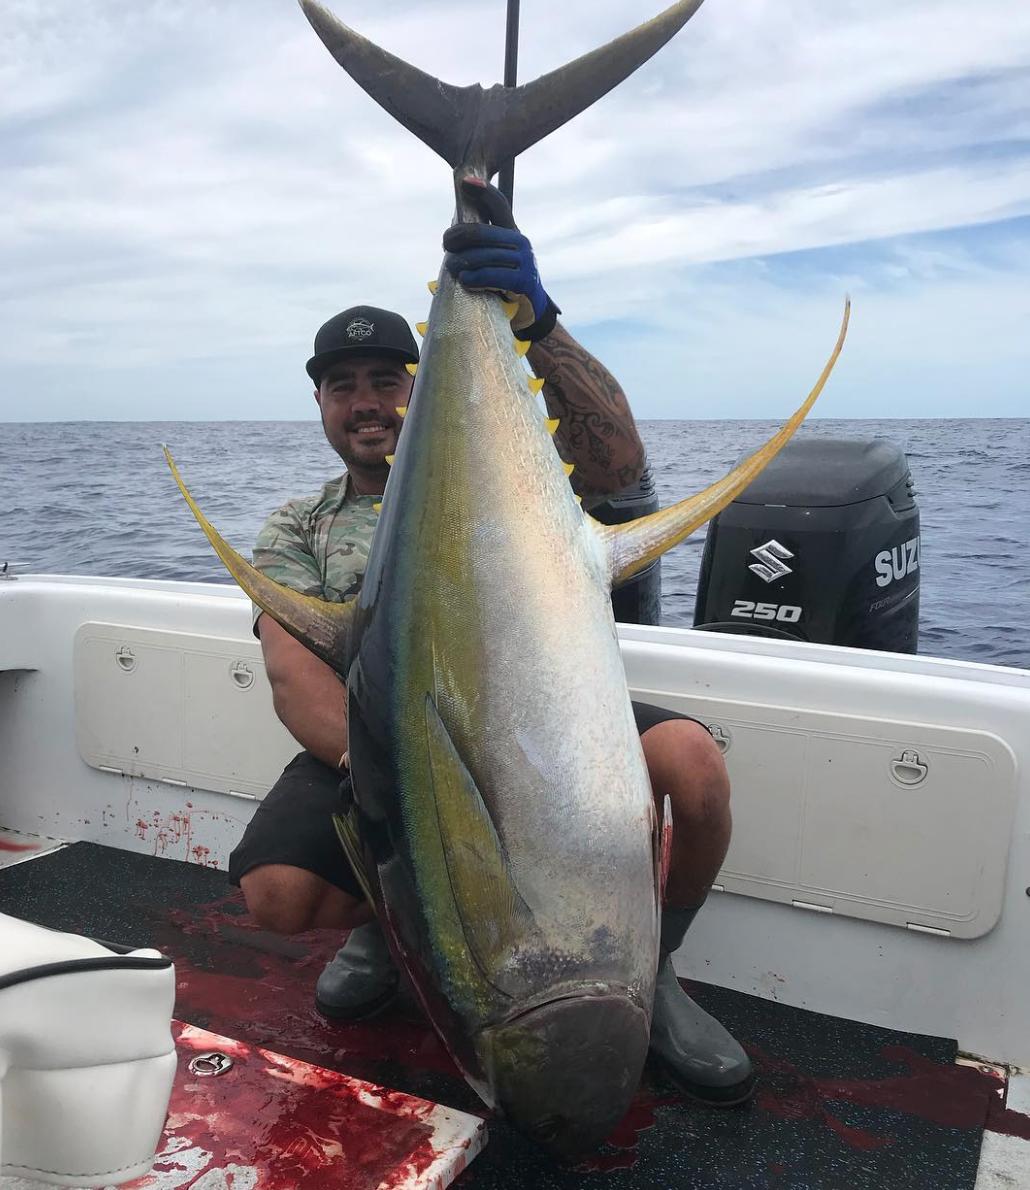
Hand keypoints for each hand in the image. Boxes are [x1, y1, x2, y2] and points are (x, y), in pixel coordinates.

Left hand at [442, 177, 559, 341]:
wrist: (531, 310)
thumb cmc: (506, 281)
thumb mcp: (497, 258)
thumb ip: (484, 243)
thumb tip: (454, 229)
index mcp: (514, 232)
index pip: (499, 205)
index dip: (483, 192)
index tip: (465, 181)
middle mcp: (522, 243)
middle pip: (482, 232)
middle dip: (458, 237)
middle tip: (446, 245)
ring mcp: (525, 262)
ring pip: (483, 256)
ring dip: (461, 262)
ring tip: (451, 267)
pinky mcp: (524, 282)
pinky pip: (491, 276)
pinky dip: (474, 277)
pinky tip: (464, 280)